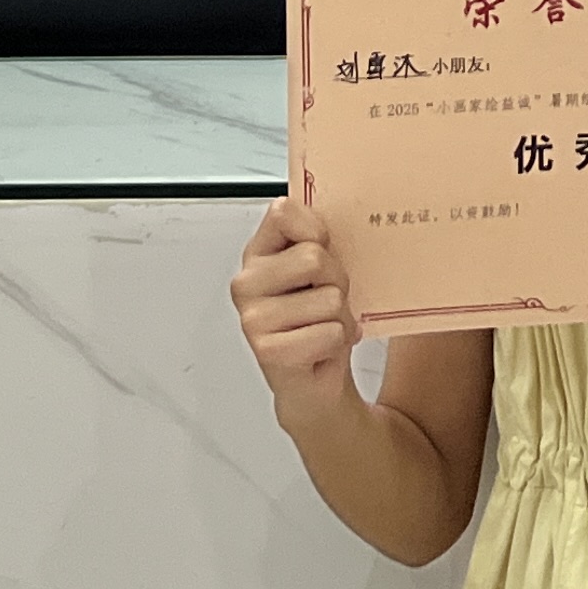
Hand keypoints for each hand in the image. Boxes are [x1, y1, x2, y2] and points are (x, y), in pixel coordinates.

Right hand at [230, 198, 362, 427]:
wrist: (313, 381)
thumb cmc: (318, 318)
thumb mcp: (321, 269)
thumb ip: (317, 236)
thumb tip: (325, 208)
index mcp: (258, 253)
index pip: (283, 212)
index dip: (315, 229)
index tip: (322, 246)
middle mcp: (247, 282)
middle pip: (314, 257)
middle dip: (337, 281)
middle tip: (329, 299)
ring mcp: (253, 318)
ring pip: (329, 299)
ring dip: (340, 317)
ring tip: (325, 326)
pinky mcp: (268, 350)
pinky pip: (329, 333)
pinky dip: (337, 342)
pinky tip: (321, 348)